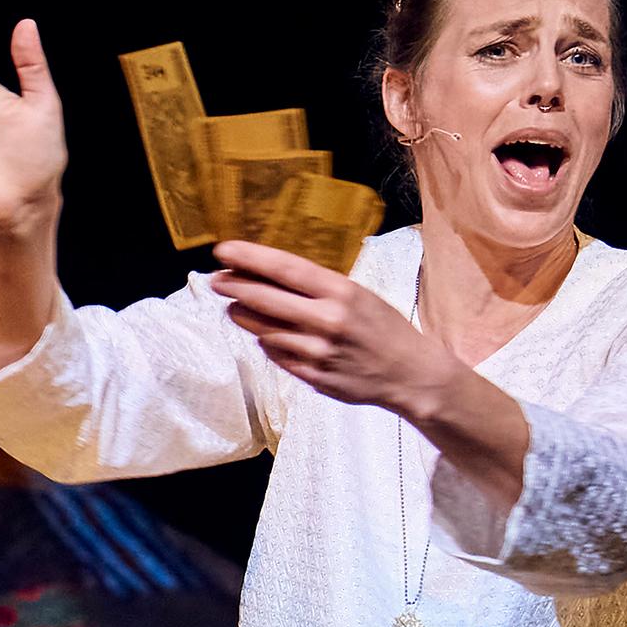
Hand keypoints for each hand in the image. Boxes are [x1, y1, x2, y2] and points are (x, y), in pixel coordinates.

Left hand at [207, 240, 464, 411]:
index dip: (250, 258)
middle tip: (215, 280)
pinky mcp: (312, 376)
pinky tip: (267, 335)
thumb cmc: (382, 328)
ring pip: (263, 330)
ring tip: (234, 307)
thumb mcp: (359, 296)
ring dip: (244, 317)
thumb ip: (317, 289)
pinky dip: (268, 342)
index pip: (286, 269)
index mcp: (342, 292)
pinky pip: (276, 355)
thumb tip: (268, 277)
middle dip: (234, 287)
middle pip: (265, 299)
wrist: (411, 373)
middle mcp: (327, 319)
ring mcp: (317, 351)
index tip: (224, 251)